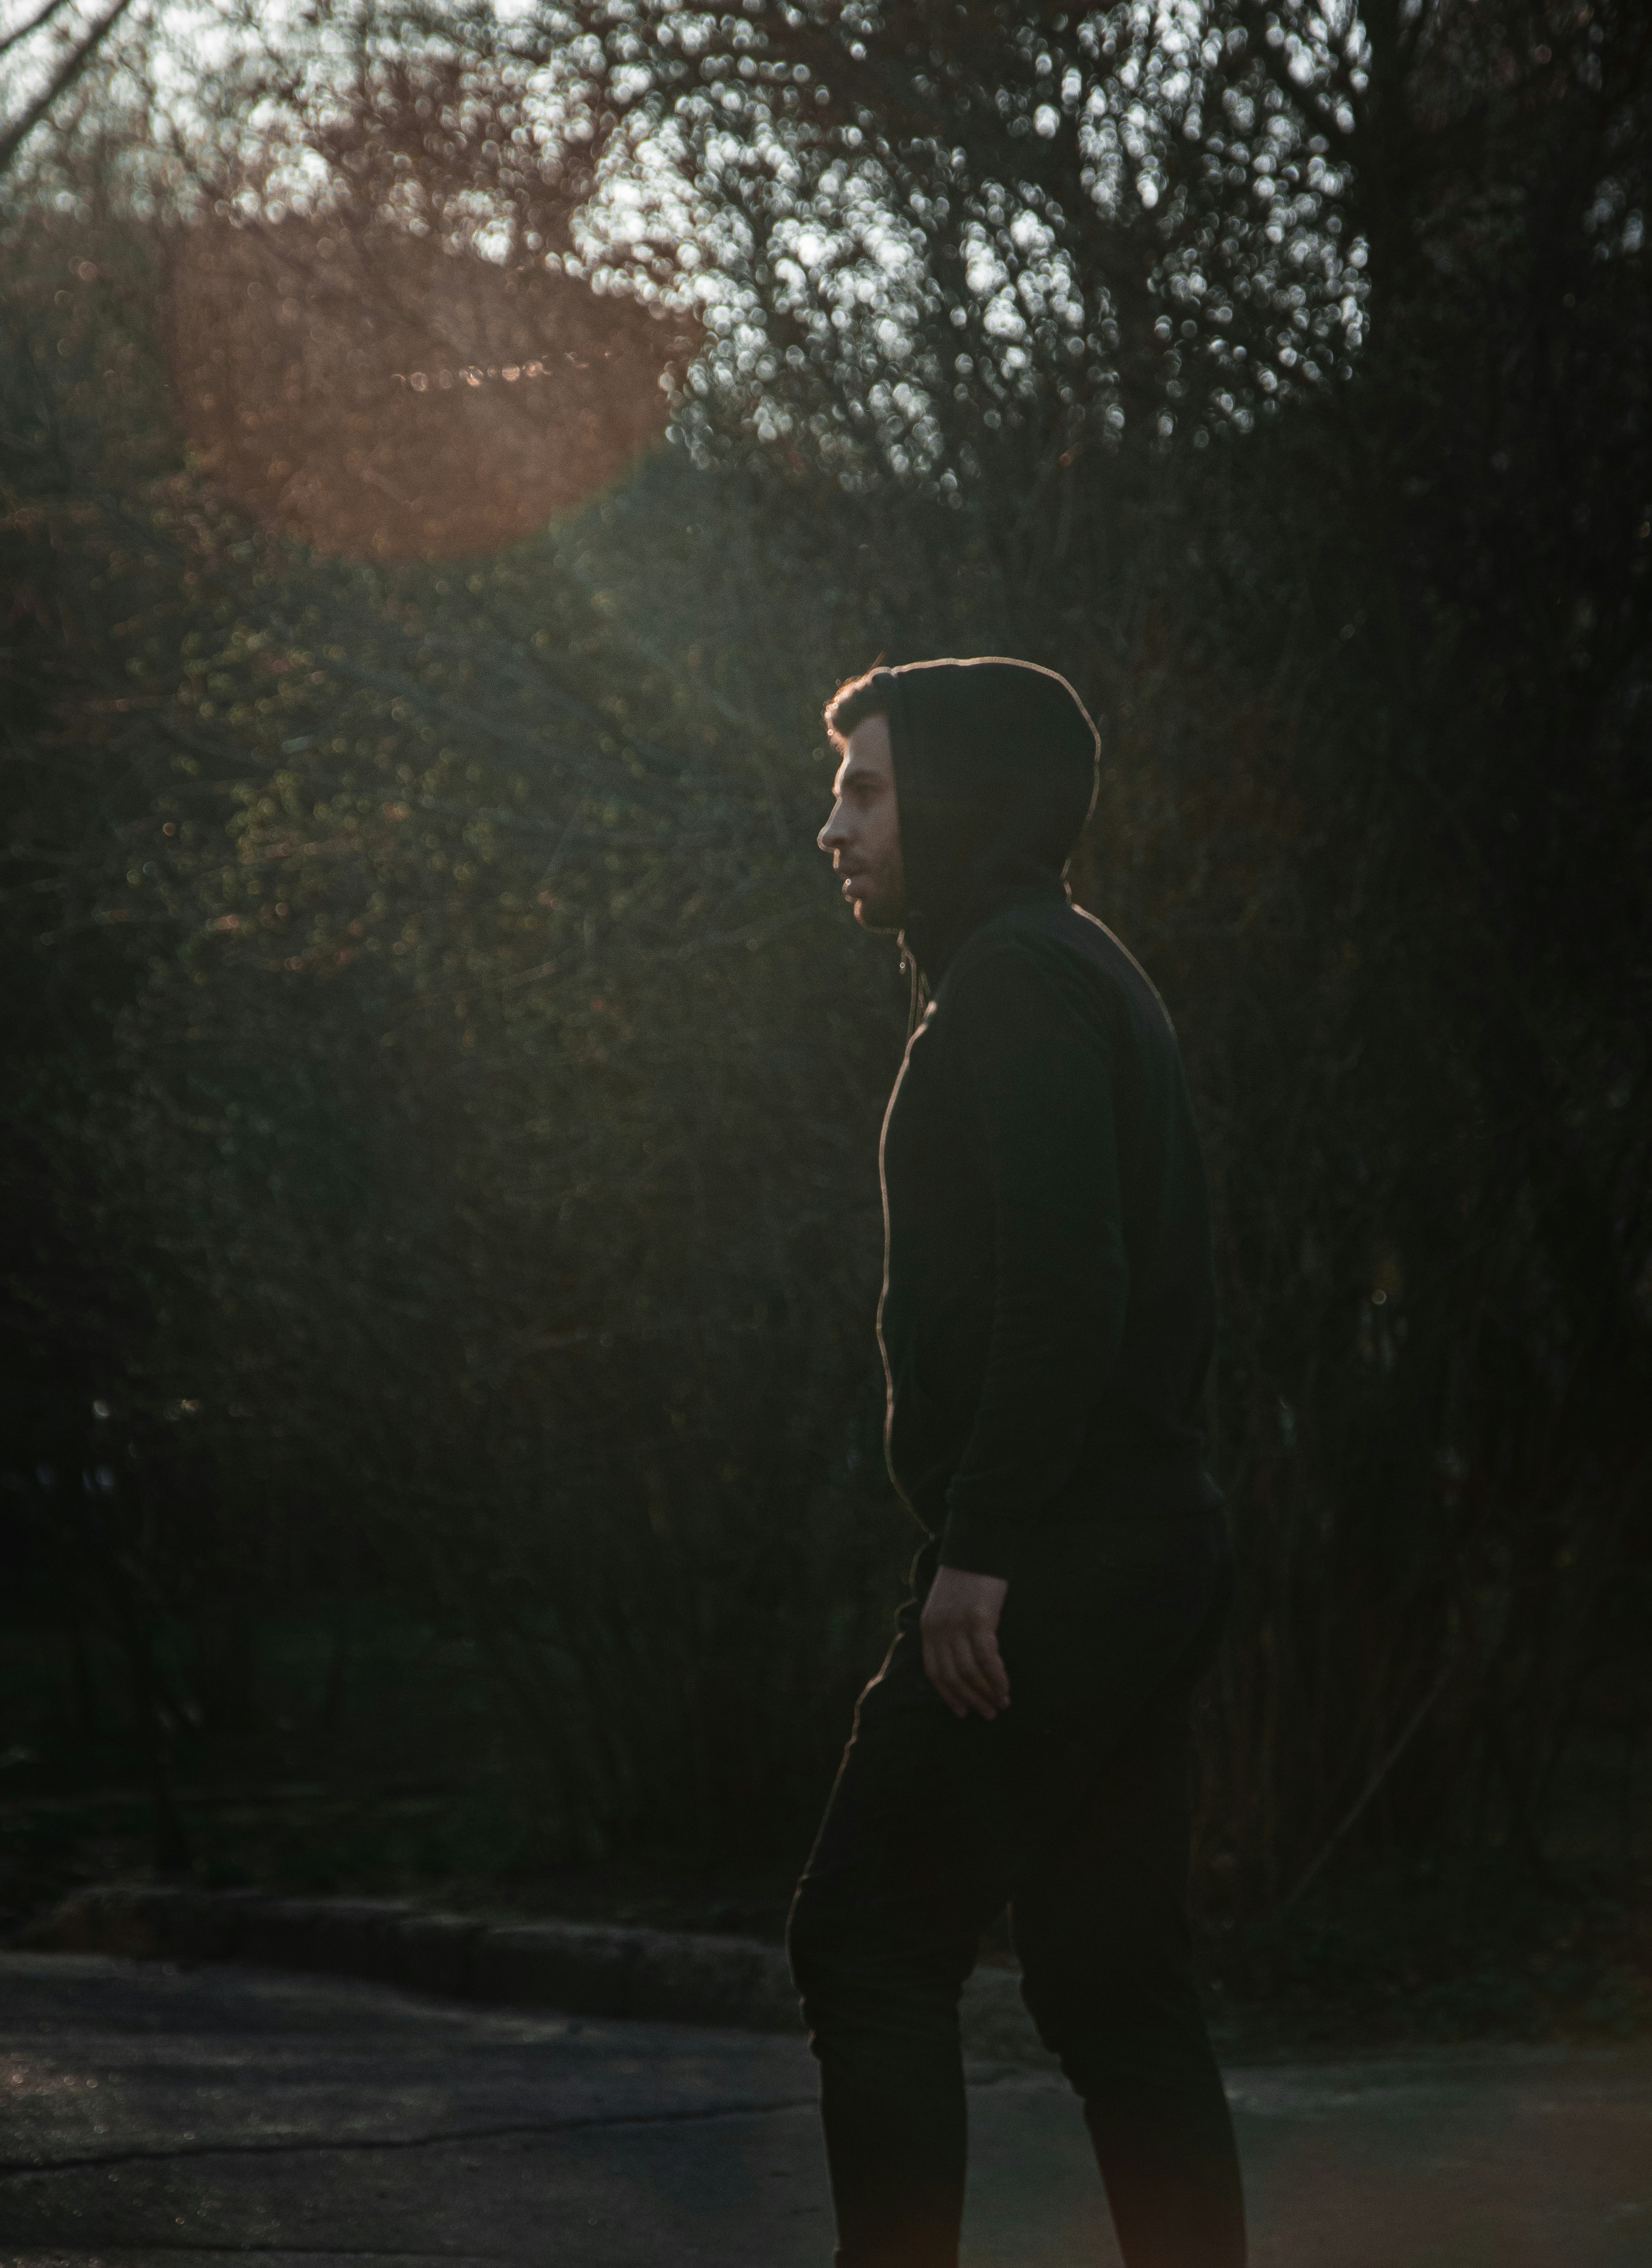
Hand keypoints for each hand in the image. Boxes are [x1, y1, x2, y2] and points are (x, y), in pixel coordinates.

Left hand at [920, 1566, 1009, 1719]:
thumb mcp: (947, 1606)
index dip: (948, 1694)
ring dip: (986, 1692)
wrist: (977, 1547)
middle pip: (952, 1676)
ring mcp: (957, 1625)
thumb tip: (964, 1664)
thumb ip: (949, 1632)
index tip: (961, 1711)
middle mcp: (939, 1629)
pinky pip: (987, 1659)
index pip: (934, 1672)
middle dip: (971, 1699)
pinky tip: (1006, 1688)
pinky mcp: (978, 1620)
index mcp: (928, 1627)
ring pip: (969, 1671)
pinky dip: (997, 1678)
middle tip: (988, 1714)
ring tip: (1001, 1704)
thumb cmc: (967, 1578)